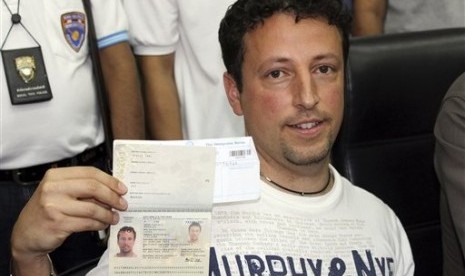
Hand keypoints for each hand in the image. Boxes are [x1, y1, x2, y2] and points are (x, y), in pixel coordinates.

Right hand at [11, 166, 127, 274]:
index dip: (109, 180)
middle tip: (122, 204)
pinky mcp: (57, 223)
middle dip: (112, 196)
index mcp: (56, 176)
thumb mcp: (61, 192)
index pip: (89, 173)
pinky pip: (87, 222)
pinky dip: (99, 223)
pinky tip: (103, 224)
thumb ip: (82, 187)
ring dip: (107, 213)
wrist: (26, 234)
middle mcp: (53, 188)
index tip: (122, 188)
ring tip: (114, 217)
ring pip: (92, 208)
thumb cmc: (48, 210)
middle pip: (93, 187)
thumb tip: (113, 189)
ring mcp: (53, 206)